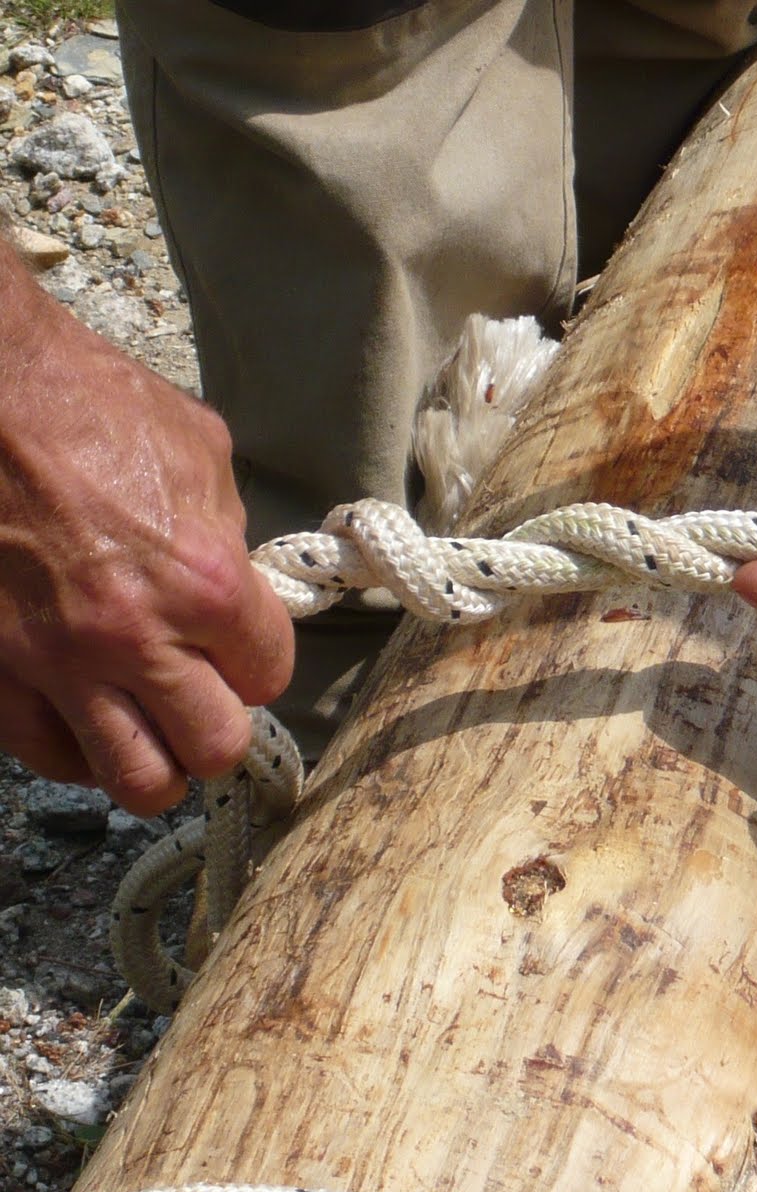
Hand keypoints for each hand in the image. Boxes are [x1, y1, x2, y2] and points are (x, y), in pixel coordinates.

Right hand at [0, 281, 293, 813]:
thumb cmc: (90, 404)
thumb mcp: (201, 455)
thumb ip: (229, 534)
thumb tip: (239, 575)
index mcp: (206, 582)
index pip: (269, 675)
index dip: (260, 663)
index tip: (244, 648)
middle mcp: (134, 636)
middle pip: (212, 748)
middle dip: (218, 730)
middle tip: (206, 700)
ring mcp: (55, 661)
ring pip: (134, 779)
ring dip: (155, 763)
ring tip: (153, 733)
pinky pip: (44, 753)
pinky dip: (74, 750)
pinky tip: (85, 721)